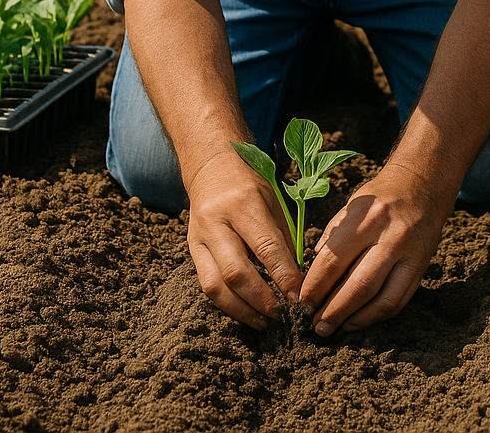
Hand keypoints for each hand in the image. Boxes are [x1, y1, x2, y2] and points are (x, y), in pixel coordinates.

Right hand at [185, 152, 302, 329]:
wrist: (211, 168)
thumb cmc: (251, 185)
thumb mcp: (274, 201)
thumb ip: (283, 239)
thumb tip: (296, 279)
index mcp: (244, 203)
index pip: (265, 247)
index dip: (283, 275)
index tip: (298, 296)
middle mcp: (217, 221)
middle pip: (236, 271)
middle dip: (261, 299)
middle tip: (281, 313)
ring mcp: (199, 236)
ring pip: (214, 285)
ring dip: (241, 310)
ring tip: (262, 321)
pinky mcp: (191, 248)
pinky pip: (206, 284)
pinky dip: (227, 303)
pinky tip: (245, 311)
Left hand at [298, 163, 448, 334]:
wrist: (422, 187)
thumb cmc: (379, 197)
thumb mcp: (351, 206)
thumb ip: (332, 237)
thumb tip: (312, 271)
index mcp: (366, 218)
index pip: (334, 260)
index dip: (315, 285)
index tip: (301, 302)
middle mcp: (390, 237)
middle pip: (358, 285)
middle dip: (332, 310)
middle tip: (315, 325)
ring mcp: (408, 255)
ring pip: (381, 299)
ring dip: (354, 319)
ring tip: (334, 328)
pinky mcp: (420, 269)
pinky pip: (398, 301)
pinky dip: (375, 316)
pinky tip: (357, 321)